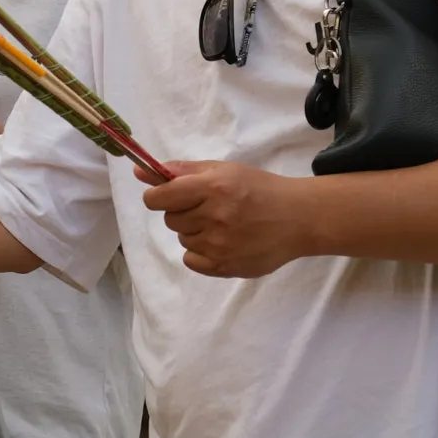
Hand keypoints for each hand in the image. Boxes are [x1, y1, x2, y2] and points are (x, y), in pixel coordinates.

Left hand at [142, 161, 306, 278]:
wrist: (298, 218)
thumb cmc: (258, 189)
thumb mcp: (223, 170)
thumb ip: (180, 171)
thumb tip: (139, 171)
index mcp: (212, 187)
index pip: (160, 197)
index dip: (157, 196)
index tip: (166, 196)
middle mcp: (214, 216)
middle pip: (171, 219)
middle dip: (183, 212)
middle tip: (209, 208)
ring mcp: (220, 245)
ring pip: (183, 238)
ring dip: (195, 231)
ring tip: (223, 224)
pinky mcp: (225, 267)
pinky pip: (191, 260)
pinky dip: (201, 252)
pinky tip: (222, 242)